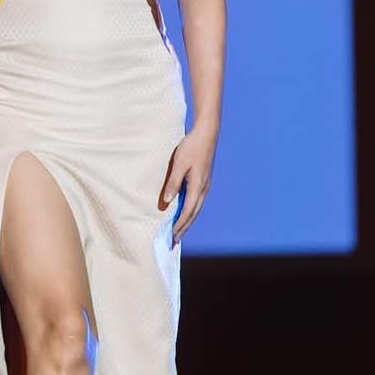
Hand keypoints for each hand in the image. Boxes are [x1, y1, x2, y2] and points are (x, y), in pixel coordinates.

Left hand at [159, 123, 217, 244]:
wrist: (207, 133)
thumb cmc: (191, 147)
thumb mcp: (179, 164)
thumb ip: (173, 184)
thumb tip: (167, 202)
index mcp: (198, 186)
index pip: (188, 212)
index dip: (179, 225)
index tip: (172, 237)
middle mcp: (204, 189)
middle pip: (193, 214)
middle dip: (184, 228)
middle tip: (175, 241)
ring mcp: (205, 185)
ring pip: (196, 208)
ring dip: (187, 221)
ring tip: (178, 231)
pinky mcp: (204, 180)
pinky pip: (196, 201)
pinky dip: (190, 211)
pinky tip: (184, 213)